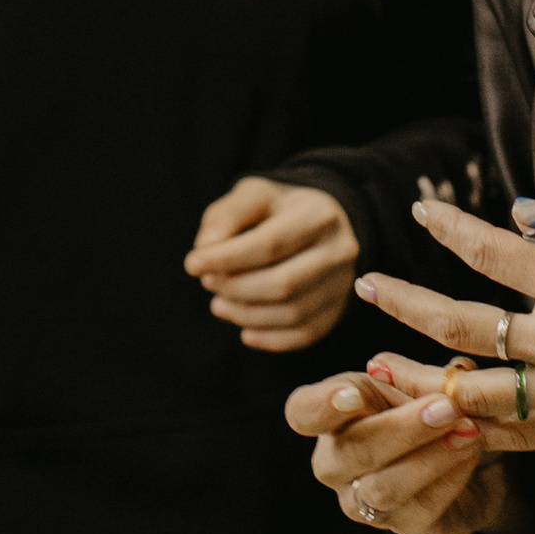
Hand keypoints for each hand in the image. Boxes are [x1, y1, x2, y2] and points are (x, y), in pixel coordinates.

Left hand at [185, 176, 361, 353]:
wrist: (322, 223)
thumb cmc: (280, 209)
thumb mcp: (254, 194)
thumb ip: (226, 215)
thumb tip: (205, 246)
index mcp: (319, 215)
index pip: (270, 244)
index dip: (227, 259)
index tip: (192, 264)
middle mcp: (340, 251)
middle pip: (283, 283)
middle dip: (235, 288)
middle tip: (207, 282)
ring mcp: (343, 284)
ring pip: (292, 313)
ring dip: (246, 315)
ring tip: (218, 304)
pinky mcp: (338, 310)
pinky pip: (304, 335)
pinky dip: (269, 339)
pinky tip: (245, 331)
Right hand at [283, 365, 522, 533]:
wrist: (479, 451)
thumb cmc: (435, 404)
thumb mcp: (422, 380)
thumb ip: (406, 376)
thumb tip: (384, 366)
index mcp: (331, 416)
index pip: (303, 412)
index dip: (322, 405)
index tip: (353, 394)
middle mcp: (336, 464)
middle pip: (352, 452)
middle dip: (402, 429)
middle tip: (446, 407)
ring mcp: (365, 502)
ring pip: (384, 488)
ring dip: (431, 457)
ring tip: (469, 430)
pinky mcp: (405, 527)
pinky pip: (422, 508)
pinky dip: (450, 477)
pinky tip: (472, 453)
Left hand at [348, 193, 534, 453]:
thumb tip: (520, 212)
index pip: (491, 253)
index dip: (450, 229)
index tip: (421, 213)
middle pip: (459, 325)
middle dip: (405, 302)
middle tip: (366, 285)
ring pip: (470, 391)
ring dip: (416, 376)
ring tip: (375, 364)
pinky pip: (509, 437)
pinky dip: (467, 430)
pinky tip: (436, 420)